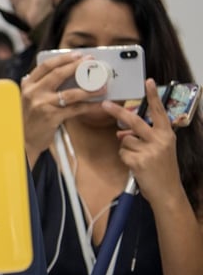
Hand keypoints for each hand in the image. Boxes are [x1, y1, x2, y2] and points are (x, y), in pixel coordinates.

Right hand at [20, 51, 103, 160]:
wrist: (23, 139)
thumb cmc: (30, 118)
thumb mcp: (30, 98)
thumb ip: (42, 86)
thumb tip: (68, 74)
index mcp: (28, 84)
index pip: (46, 66)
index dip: (64, 58)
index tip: (78, 55)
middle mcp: (33, 92)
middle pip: (58, 74)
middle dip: (78, 66)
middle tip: (92, 63)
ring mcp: (42, 104)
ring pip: (70, 93)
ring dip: (89, 88)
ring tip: (102, 85)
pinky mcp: (52, 117)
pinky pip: (75, 109)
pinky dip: (90, 106)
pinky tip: (99, 104)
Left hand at [102, 79, 181, 206]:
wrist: (168, 192)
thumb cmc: (162, 169)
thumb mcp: (161, 149)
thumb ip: (146, 137)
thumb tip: (122, 132)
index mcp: (167, 135)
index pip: (159, 112)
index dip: (153, 97)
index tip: (148, 81)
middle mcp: (160, 140)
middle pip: (134, 121)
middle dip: (118, 112)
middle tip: (106, 104)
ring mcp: (149, 151)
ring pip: (125, 139)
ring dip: (127, 148)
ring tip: (140, 158)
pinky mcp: (138, 161)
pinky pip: (122, 152)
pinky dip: (125, 158)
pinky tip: (137, 166)